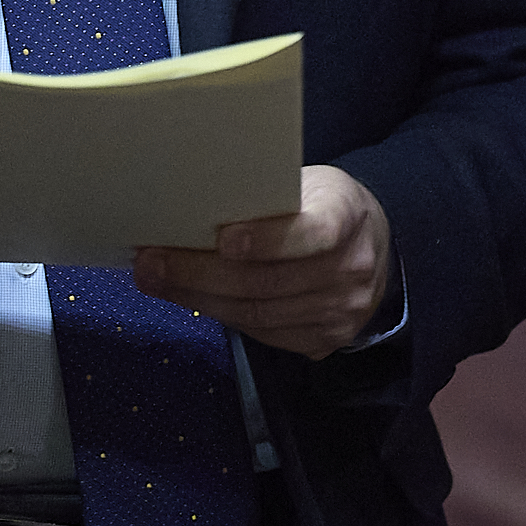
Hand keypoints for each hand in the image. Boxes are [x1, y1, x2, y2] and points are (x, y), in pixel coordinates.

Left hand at [131, 165, 390, 360]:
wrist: (373, 246)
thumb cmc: (322, 204)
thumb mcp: (308, 184)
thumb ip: (268, 197)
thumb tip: (192, 206)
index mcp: (348, 216)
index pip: (313, 233)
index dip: (268, 240)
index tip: (222, 239)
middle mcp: (351, 270)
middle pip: (270, 282)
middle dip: (202, 273)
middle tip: (152, 262)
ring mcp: (340, 313)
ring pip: (259, 314)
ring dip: (198, 298)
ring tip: (156, 279)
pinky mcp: (324, 341)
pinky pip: (263, 333)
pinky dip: (221, 314)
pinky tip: (188, 297)